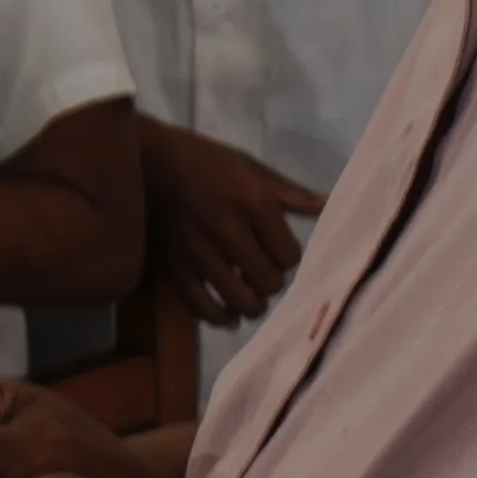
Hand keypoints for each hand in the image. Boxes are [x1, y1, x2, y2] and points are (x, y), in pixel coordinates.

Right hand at [147, 119, 320, 325]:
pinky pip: (204, 309)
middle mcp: (229, 231)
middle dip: (271, 280)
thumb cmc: (205, 160)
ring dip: (251, 302)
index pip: (290, 256)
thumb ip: (291, 194)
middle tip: (262, 270)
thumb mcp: (251, 168)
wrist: (145, 159)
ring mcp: (200, 253)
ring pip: (242, 302)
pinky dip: (221, 317)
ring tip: (249, 292)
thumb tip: (331, 206)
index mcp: (254, 203)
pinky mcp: (175, 267)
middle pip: (269, 282)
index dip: (287, 256)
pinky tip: (227, 312)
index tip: (277, 248)